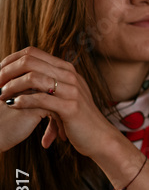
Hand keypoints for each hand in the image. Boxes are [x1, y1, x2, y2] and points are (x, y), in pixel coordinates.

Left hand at [0, 47, 117, 156]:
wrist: (99, 137)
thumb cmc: (78, 118)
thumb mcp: (66, 95)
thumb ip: (50, 83)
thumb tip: (26, 76)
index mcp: (66, 69)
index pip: (32, 52)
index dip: (10, 60)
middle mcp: (70, 76)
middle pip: (29, 62)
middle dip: (6, 72)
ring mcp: (72, 90)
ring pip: (33, 78)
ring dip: (11, 87)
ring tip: (1, 97)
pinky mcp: (71, 107)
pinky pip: (40, 99)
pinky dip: (23, 101)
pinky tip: (14, 106)